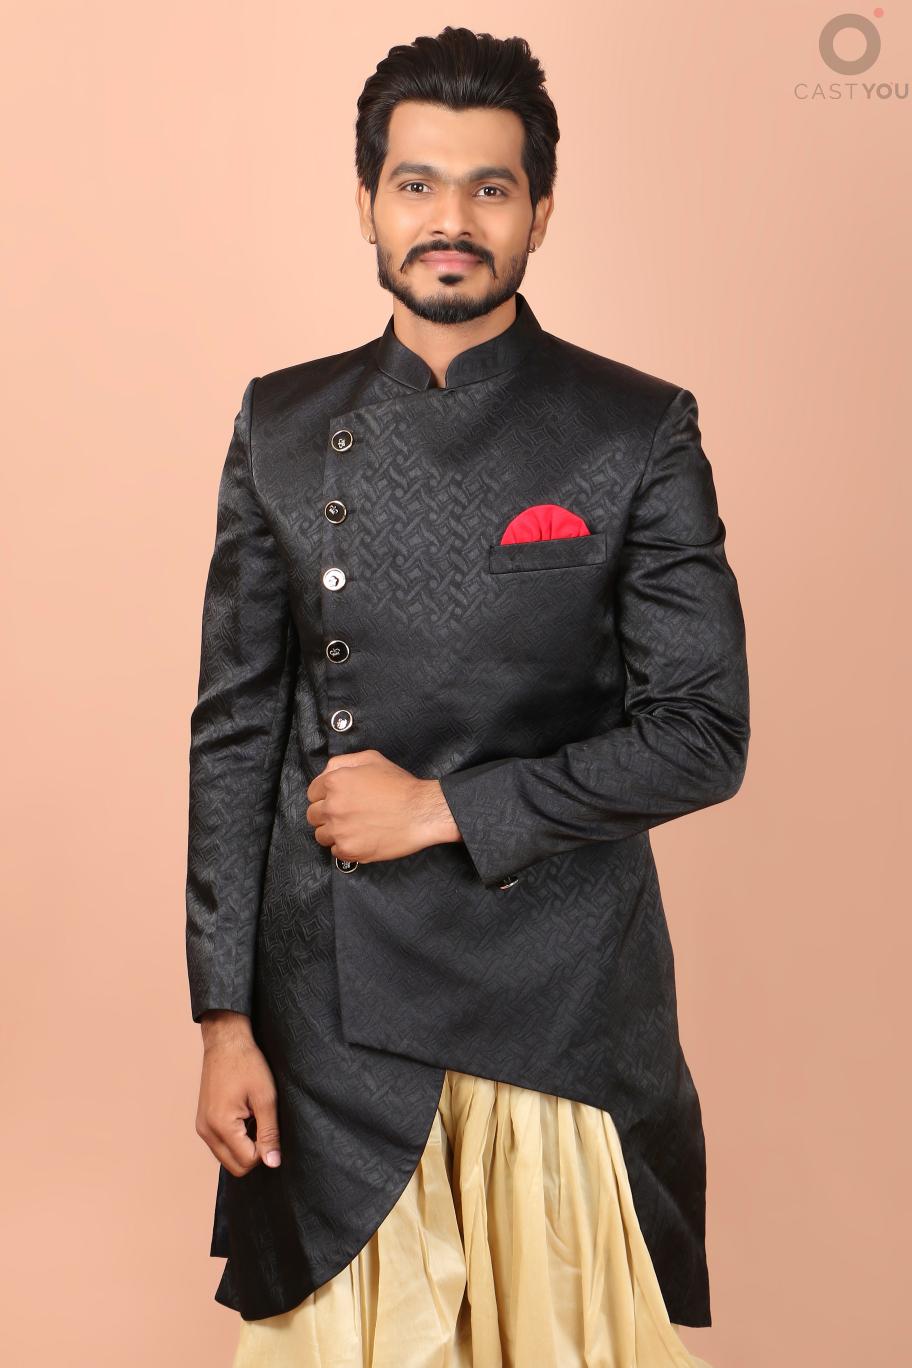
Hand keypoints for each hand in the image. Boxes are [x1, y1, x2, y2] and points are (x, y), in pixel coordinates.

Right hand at [195, 1011, 281, 1175]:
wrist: (226, 1041)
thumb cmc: (247, 1063)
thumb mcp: (266, 1097)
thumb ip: (270, 1133)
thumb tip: (273, 1163)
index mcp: (220, 1125)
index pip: (247, 1162)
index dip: (265, 1150)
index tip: (271, 1127)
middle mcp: (206, 1131)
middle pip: (235, 1167)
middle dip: (254, 1152)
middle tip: (263, 1123)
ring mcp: (202, 1128)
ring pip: (227, 1158)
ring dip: (244, 1146)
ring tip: (253, 1118)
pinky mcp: (202, 1123)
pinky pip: (220, 1145)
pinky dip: (235, 1139)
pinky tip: (244, 1117)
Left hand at [306, 749, 460, 862]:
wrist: (421, 812)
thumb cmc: (400, 786)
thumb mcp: (372, 759)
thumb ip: (343, 762)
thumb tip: (327, 773)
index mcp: (335, 782)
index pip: (312, 793)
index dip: (324, 795)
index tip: (336, 800)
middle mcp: (333, 806)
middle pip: (313, 814)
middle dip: (326, 814)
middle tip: (345, 814)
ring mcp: (339, 830)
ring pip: (321, 834)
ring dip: (333, 831)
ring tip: (353, 827)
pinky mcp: (349, 850)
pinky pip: (335, 851)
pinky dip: (345, 846)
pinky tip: (360, 838)